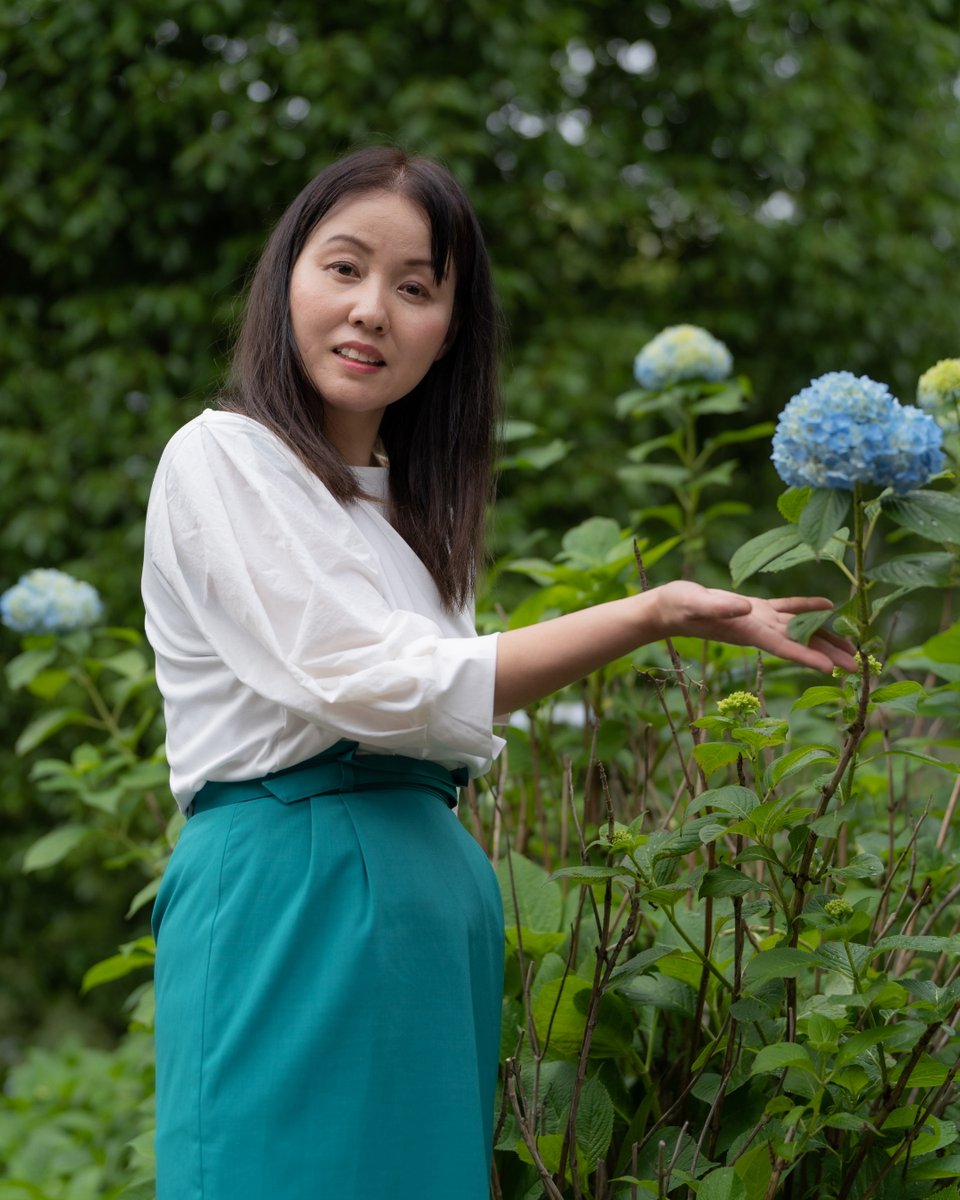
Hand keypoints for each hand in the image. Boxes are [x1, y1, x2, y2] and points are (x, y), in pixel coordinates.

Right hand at [650, 581, 857, 673]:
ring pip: (800, 629)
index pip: (783, 647)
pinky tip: (828, 605)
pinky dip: (808, 607)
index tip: (833, 672)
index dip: (808, 658)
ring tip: (855, 648)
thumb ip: (719, 607)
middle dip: (831, 656)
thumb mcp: (695, 604)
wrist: (667, 608)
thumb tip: (746, 608)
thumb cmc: (676, 607)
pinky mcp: (755, 607)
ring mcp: (759, 619)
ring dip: (827, 638)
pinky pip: (788, 608)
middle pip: (801, 644)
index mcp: (747, 630)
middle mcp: (759, 629)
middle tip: (862, 669)